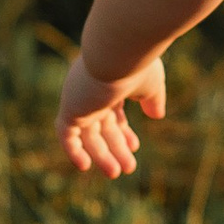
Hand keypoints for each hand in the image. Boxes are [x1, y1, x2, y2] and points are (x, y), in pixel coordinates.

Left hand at [57, 50, 165, 177]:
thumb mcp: (152, 83)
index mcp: (111, 84)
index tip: (135, 147)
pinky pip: (66, 134)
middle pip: (102, 126)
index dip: (122, 132)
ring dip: (101, 154)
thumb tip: (157, 116)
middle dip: (115, 147)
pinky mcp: (71, 107)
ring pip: (88, 134)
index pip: (112, 113)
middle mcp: (93, 92)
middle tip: (128, 168)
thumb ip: (153, 99)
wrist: (119, 50)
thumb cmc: (138, 63)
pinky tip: (85, 166)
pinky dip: (73, 150)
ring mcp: (81, 100)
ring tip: (116, 173)